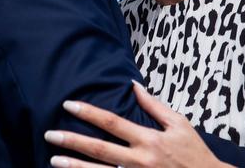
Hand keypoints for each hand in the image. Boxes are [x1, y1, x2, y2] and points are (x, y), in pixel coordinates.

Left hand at [44, 81, 232, 167]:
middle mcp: (139, 161)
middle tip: (49, 134)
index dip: (88, 112)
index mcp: (149, 140)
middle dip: (72, 141)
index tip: (69, 105)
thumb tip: (133, 85)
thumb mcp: (179, 124)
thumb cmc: (195, 153)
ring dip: (74, 167)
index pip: (111, 123)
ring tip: (53, 159)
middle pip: (99, 149)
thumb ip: (154, 105)